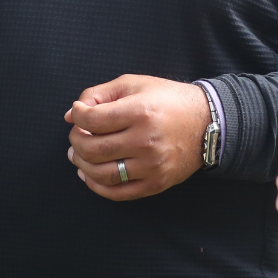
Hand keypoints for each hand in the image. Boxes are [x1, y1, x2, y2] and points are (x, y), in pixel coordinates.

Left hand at [65, 74, 211, 201]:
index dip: (78, 116)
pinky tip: (89, 174)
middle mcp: (145, 140)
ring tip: (77, 155)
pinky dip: (96, 187)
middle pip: (93, 149)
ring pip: (101, 174)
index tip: (78, 113)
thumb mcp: (136, 84)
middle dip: (76, 141)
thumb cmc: (168, 99)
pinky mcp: (155, 184)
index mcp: (140, 111)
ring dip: (81, 164)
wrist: (207, 122)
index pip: (93, 120)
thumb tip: (71, 114)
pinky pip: (117, 193)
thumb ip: (100, 94)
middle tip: (76, 135)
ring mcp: (151, 166)